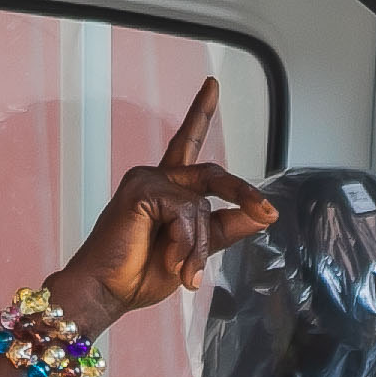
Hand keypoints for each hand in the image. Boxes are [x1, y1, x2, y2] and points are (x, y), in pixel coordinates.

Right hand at [45, 82, 276, 334]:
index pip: (187, 144)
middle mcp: (156, 177)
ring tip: (182, 272)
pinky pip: (187, 212)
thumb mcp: (197, 250)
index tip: (212, 84)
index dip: (200, 113)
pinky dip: (186, 242)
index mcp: (167, 188)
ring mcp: (147, 180)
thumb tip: (266, 213)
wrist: (107, 292)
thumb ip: (228, 228)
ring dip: (199, 246)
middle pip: (212, 176)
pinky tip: (170, 259)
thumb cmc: (141, 274)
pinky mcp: (142, 189)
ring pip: (201, 205)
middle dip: (241, 194)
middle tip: (268, 212)